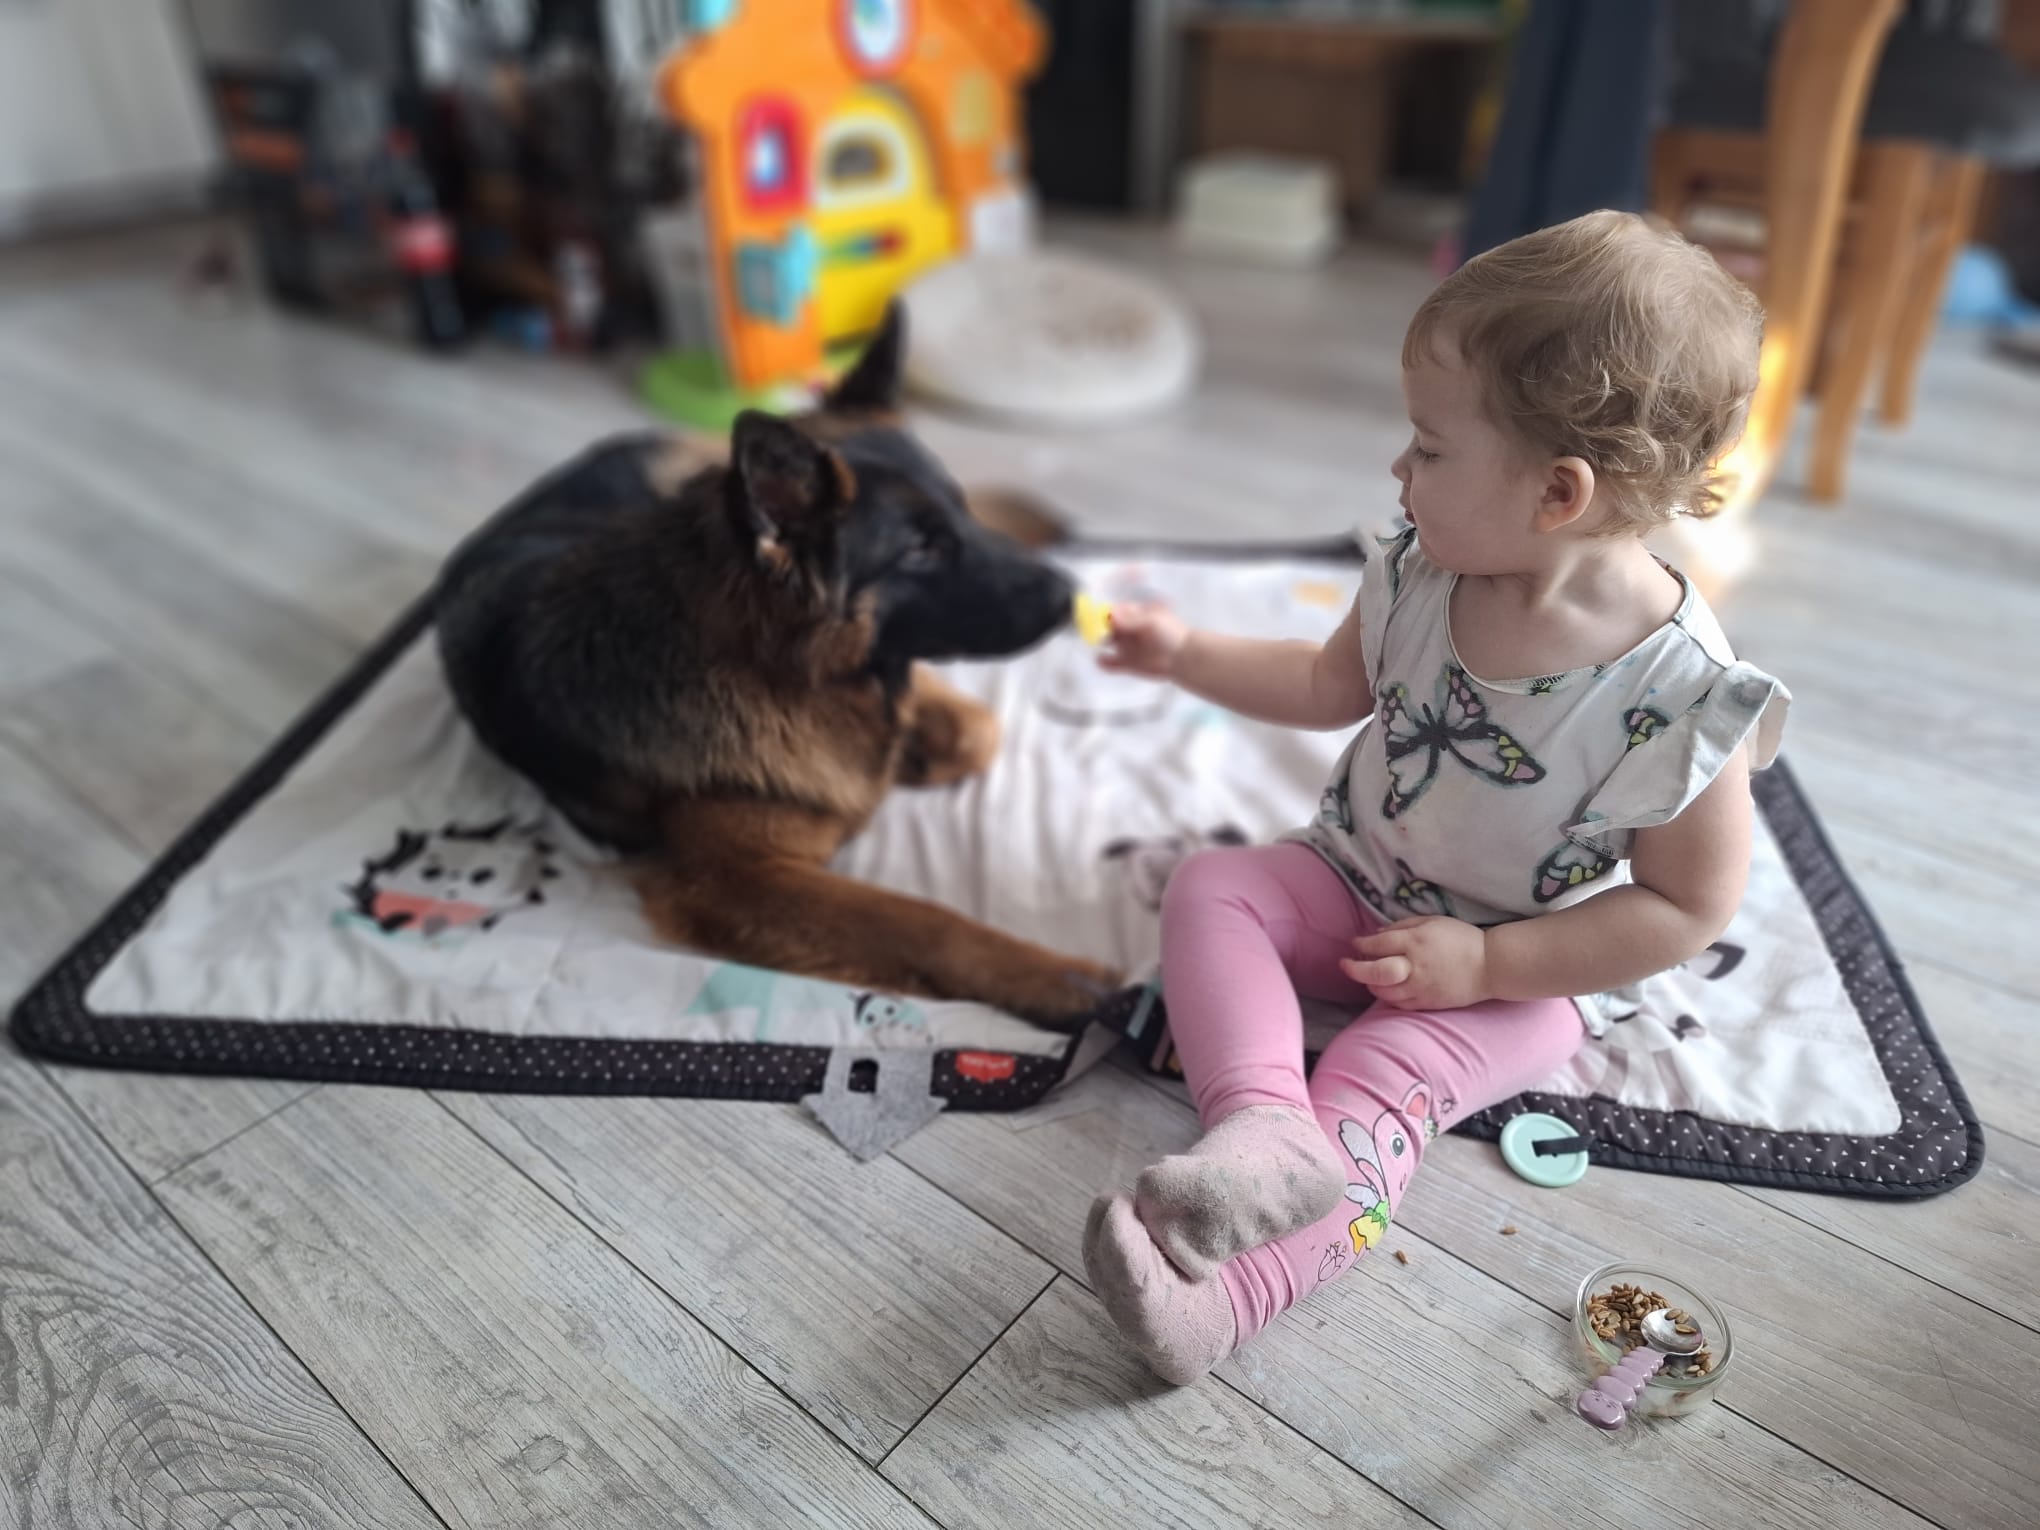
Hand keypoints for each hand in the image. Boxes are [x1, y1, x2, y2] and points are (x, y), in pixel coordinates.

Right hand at [1097, 601, 1191, 678]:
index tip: (1098, 617)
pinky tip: (1102, 660)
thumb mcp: (1152, 622)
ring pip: (1106, 642)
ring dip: (1099, 642)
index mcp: (1134, 614)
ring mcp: (1126, 646)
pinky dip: (1103, 662)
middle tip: (1095, 631)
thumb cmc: (1171, 634)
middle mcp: (1127, 629)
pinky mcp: (1126, 663)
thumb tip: (1111, 614)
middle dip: (1098, 628)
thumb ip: (1131, 619)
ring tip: (1099, 643)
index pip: (1113, 611)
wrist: (1184, 658)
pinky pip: (1109, 663)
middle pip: (1106, 626)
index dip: (1104, 614)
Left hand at [1340, 917, 1490, 1010]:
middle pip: (1375, 972)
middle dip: (1354, 969)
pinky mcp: (1428, 1003)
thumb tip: (1377, 933)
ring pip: (1384, 992)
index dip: (1361, 944)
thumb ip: (1403, 926)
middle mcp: (1415, 966)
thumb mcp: (1433, 922)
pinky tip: (1385, 989)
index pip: (1378, 945)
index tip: (1354, 943)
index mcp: (1416, 942)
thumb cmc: (1462, 939)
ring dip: (1369, 984)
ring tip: (1366, 976)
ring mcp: (1421, 988)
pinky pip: (1399, 1004)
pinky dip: (1386, 997)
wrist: (1490, 966)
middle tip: (1345, 965)